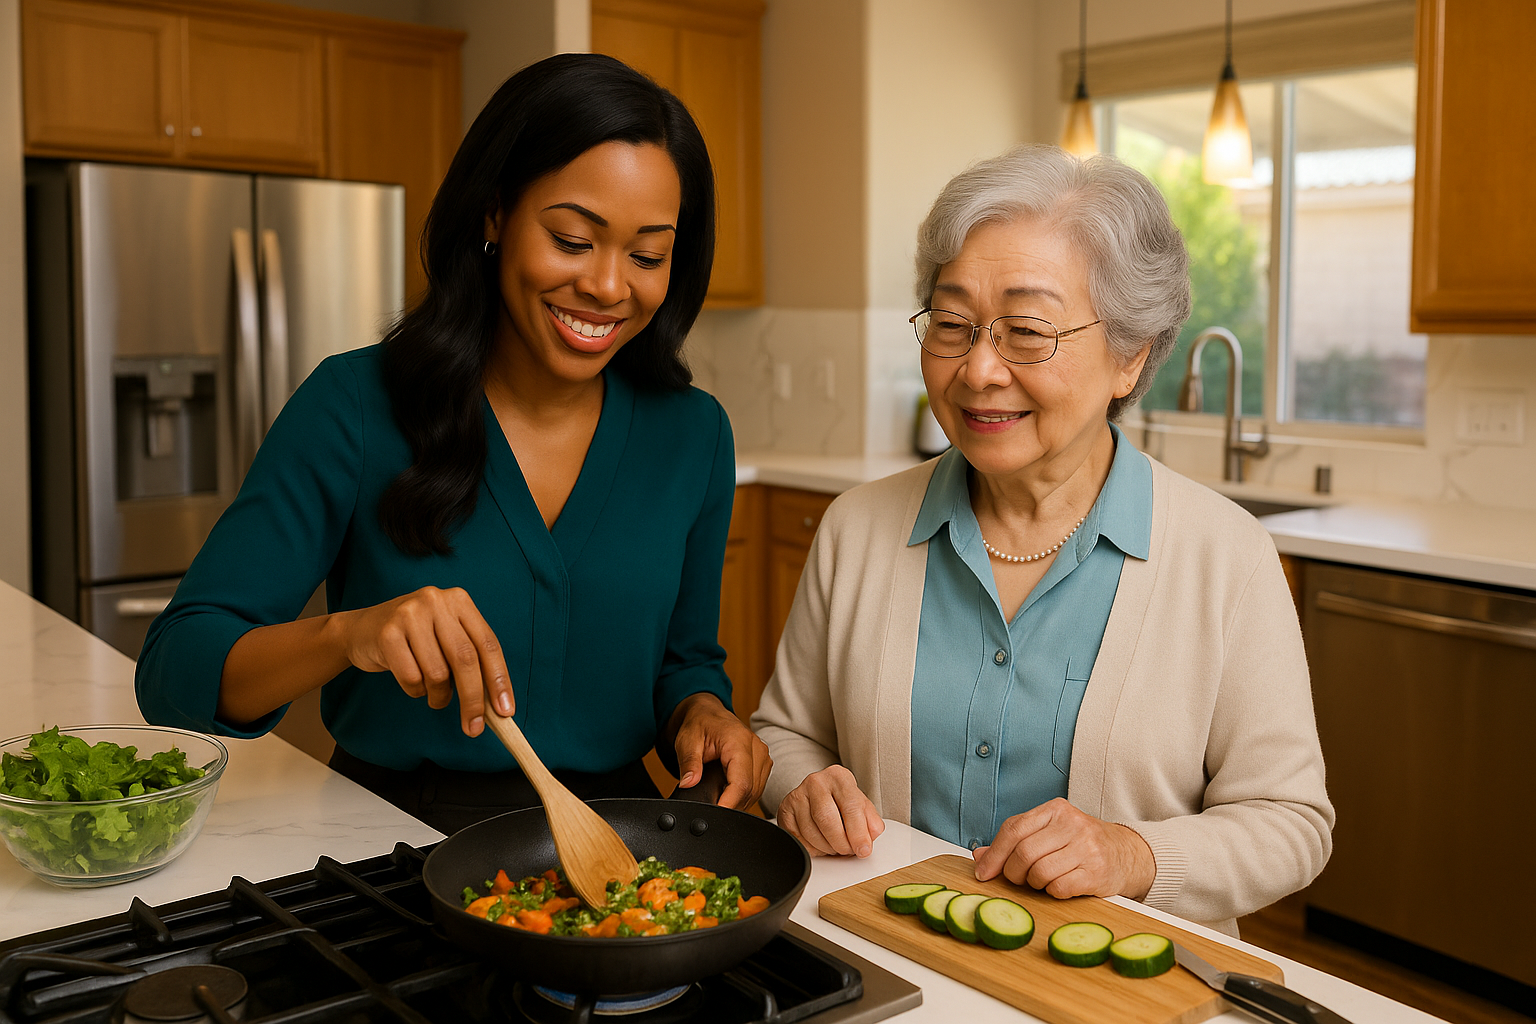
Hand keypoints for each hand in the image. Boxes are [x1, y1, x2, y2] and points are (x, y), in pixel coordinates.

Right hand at [331, 586, 512, 737]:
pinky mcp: (387, 633)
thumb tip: (496, 705)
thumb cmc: (414, 640)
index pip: (488, 644)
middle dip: (473, 699)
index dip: (499, 680)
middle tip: (474, 728)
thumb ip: (471, 661)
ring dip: (439, 696)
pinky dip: (415, 690)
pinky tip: (412, 682)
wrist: (360, 630)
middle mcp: (436, 601)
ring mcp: (410, 614)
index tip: (506, 711)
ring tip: (433, 694)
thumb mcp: (446, 637)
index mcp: (459, 601)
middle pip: (466, 659)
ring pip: (438, 673)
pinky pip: (411, 678)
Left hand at [670, 694, 770, 809]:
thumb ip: (689, 763)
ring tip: (717, 803)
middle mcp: (756, 748)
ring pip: (756, 792)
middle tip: (710, 811)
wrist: (708, 713)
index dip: (729, 803)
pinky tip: (728, 796)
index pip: (741, 782)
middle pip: (750, 790)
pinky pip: (757, 788)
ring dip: (738, 802)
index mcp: (739, 741)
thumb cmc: (699, 724)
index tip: (716, 815)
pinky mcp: (763, 763)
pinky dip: (743, 796)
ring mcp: (763, 756)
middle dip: (731, 806)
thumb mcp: (687, 741)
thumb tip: (688, 784)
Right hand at [775, 765, 884, 857]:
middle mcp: (816, 782)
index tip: (863, 849)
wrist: (819, 794)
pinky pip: (797, 839)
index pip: (850, 806)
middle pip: (827, 820)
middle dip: (841, 843)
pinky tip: (821, 844)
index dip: (858, 833)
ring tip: (835, 846)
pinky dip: (812, 849)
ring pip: (811, 832)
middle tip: (848, 851)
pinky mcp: (785, 811)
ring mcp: (797, 796)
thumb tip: (871, 835)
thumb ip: (871, 821)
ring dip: (827, 848)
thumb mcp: (862, 806)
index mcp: (839, 777)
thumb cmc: (842, 801)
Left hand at [972, 798, 1154, 899]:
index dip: (994, 854)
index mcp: (1055, 809)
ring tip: (1042, 881)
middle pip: (1023, 853)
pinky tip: (1060, 886)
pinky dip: (1052, 892)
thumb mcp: (1048, 833)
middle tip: (1018, 879)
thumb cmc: (1080, 843)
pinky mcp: (1097, 873)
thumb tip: (979, 857)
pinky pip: (1059, 888)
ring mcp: (1087, 848)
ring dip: (1034, 883)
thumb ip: (1014, 842)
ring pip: (1039, 872)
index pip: (1013, 829)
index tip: (983, 873)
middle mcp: (1072, 824)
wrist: (1127, 854)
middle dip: (1013, 873)